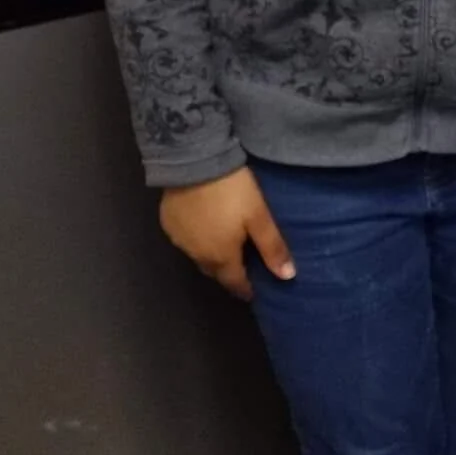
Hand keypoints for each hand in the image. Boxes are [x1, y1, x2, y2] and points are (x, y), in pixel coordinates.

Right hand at [160, 167, 294, 300]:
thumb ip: (272, 247)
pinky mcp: (167, 222)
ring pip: (198, 256)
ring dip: (211, 256)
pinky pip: (185, 240)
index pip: (234, 283)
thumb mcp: (259, 217)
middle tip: (241, 267)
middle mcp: (196, 254)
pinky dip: (197, 239)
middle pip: (215, 271)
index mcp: (221, 257)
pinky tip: (204, 228)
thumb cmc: (233, 192)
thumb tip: (287, 276)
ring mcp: (179, 239)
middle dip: (228, 273)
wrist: (194, 162)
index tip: (253, 292)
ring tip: (224, 247)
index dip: (245, 289)